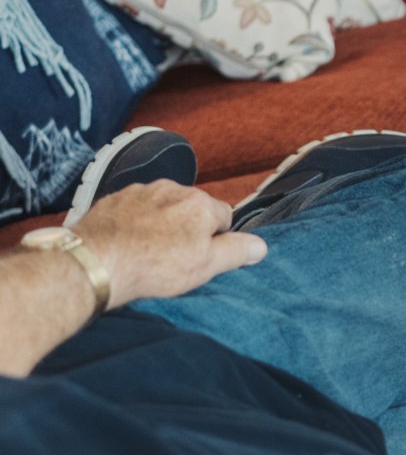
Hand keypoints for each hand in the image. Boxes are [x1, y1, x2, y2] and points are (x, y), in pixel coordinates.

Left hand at [71, 180, 266, 307]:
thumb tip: (260, 245)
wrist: (96, 261)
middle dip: (188, 229)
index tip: (201, 257)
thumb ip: (237, 251)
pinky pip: (136, 208)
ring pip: (163, 207)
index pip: (224, 217)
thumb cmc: (154, 265)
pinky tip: (128, 242)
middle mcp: (173, 189)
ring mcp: (141, 191)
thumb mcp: (206, 265)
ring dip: (162, 223)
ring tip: (148, 251)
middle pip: (192, 209)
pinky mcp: (115, 198)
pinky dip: (136, 221)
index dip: (216, 240)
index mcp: (201, 204)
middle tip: (174, 258)